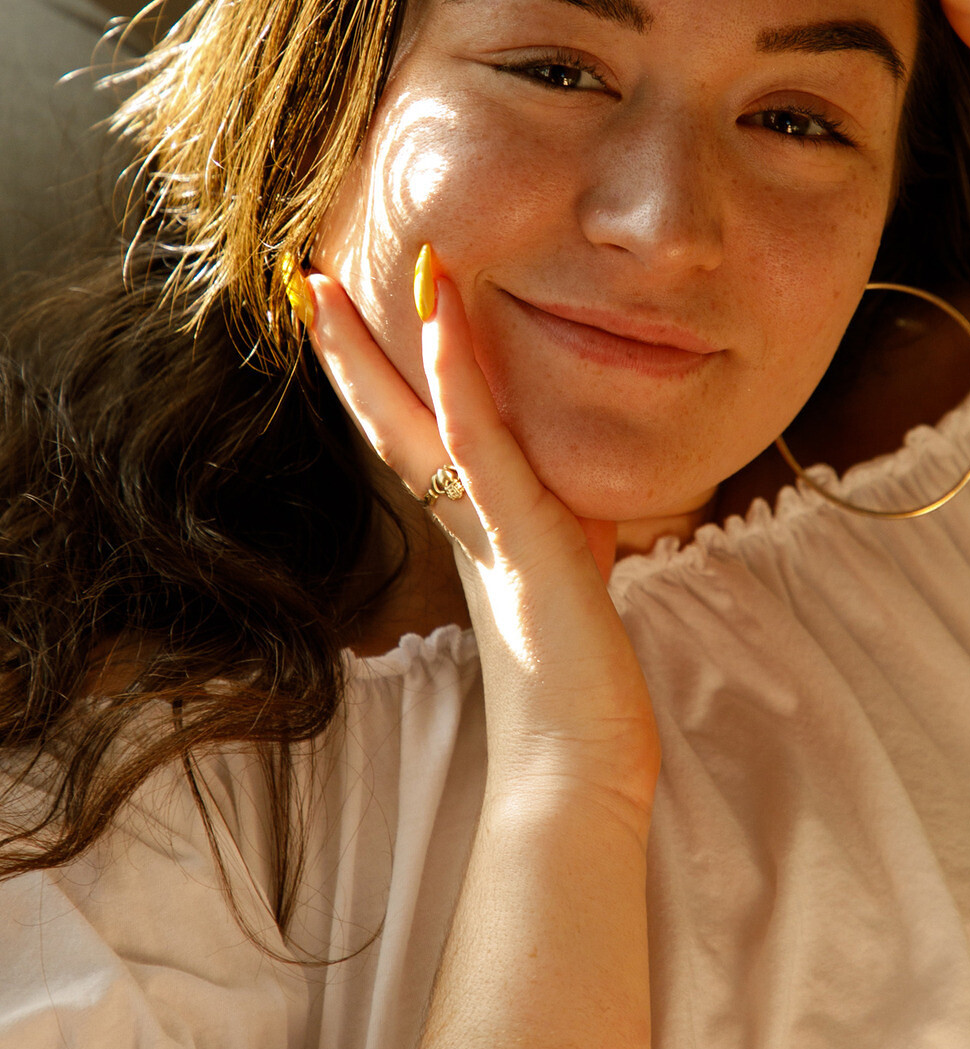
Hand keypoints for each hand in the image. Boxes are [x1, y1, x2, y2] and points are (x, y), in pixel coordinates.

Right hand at [304, 264, 660, 826]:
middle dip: (348, 351)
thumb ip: (564, 536)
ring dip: (380, 345)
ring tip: (332, 282)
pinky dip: (459, 379)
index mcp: (474, 530)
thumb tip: (584, 509)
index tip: (346, 318)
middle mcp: (466, 524)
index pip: (417, 438)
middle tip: (305, 281)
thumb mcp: (572, 583)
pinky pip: (482, 443)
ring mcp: (486, 528)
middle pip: (391, 421)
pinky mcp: (520, 536)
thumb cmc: (579, 689)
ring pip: (420, 422)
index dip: (379, 378)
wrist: (576, 768)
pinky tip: (441, 320)